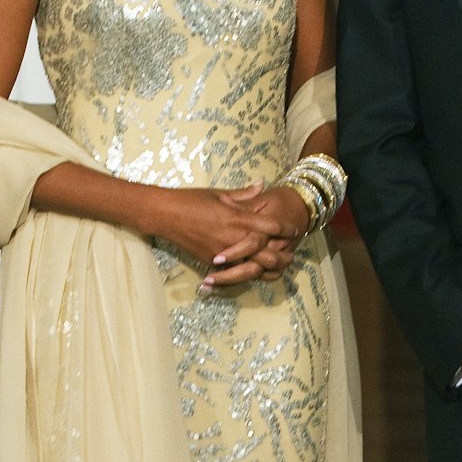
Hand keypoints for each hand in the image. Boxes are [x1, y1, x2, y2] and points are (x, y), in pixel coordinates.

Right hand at [151, 184, 295, 285]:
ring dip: (269, 270)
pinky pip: (235, 273)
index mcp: (237, 217)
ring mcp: (223, 253)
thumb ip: (244, 194)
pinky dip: (247, 275)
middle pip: (268, 253)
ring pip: (254, 268)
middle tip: (292, 255)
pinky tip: (257, 275)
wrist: (165, 215)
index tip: (295, 229)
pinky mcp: (212, 262)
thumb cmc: (191, 200)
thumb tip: (262, 185)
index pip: (271, 226)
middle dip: (283, 255)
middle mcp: (233, 237)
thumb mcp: (219, 193)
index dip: (286, 229)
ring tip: (280, 268)